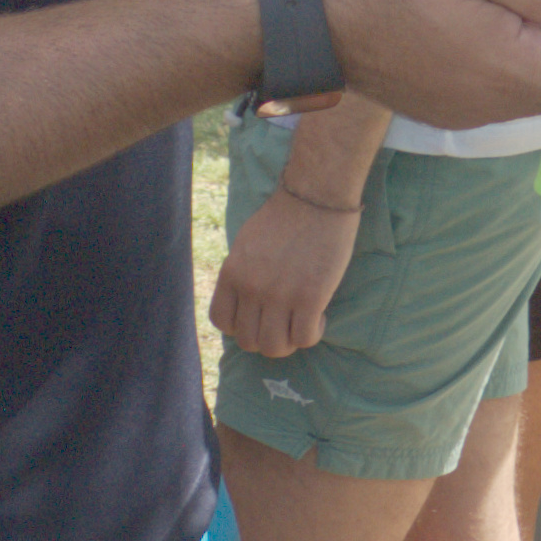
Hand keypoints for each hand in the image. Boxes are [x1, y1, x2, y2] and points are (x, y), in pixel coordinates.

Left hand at [207, 180, 361, 360]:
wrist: (317, 193)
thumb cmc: (285, 214)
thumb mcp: (246, 243)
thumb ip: (241, 273)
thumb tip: (242, 300)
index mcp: (232, 273)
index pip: (221, 322)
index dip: (240, 326)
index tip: (258, 317)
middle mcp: (251, 288)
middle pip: (249, 341)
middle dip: (266, 338)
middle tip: (284, 323)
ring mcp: (280, 295)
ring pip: (275, 347)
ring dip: (289, 342)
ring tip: (301, 324)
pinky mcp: (311, 297)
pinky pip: (305, 338)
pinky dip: (312, 334)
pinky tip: (319, 318)